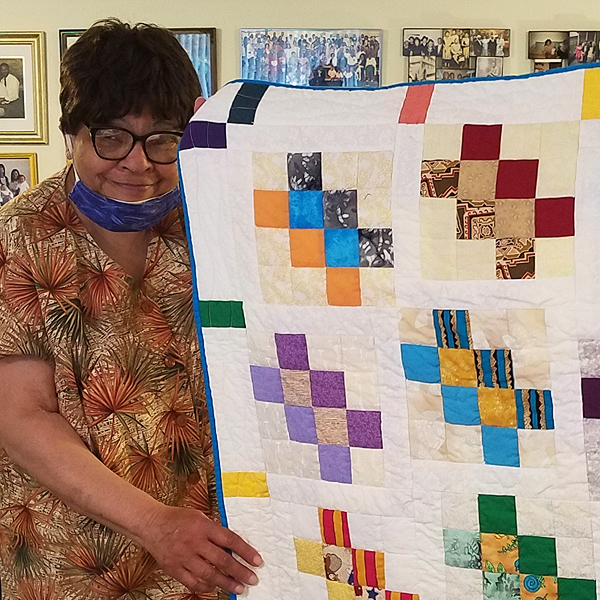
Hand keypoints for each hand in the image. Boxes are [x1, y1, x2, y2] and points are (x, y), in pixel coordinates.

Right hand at [141, 505, 262, 594]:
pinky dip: (206, 587)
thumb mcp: (200, 517)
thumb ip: (215, 530)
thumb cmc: (178, 519)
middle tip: (252, 579)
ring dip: (226, 583)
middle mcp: (194, 542)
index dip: (245, 551)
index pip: (230, 539)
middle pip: (222, 560)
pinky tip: (215, 588)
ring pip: (209, 574)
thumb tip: (233, 545)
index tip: (257, 561)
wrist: (152, 524)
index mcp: (203, 526)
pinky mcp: (174, 568)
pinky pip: (193, 582)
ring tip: (239, 588)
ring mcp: (184, 557)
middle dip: (240, 571)